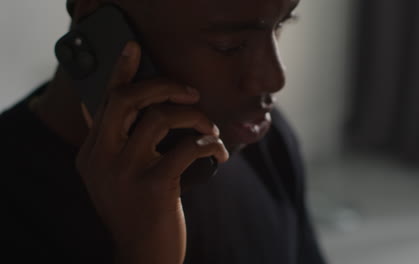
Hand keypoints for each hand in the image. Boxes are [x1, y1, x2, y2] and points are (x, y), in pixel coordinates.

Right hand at [76, 41, 228, 263]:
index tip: (135, 49)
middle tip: (191, 93)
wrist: (143, 257)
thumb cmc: (136, 212)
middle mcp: (101, 158)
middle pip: (128, 100)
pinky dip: (211, 145)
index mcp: (92, 152)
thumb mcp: (113, 178)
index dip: (121, 71)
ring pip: (161, 119)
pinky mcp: (153, 187)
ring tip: (212, 128)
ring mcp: (125, 172)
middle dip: (164, 87)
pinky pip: (188, 148)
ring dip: (196, 118)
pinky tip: (219, 153)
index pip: (105, 101)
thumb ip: (112, 145)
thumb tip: (102, 110)